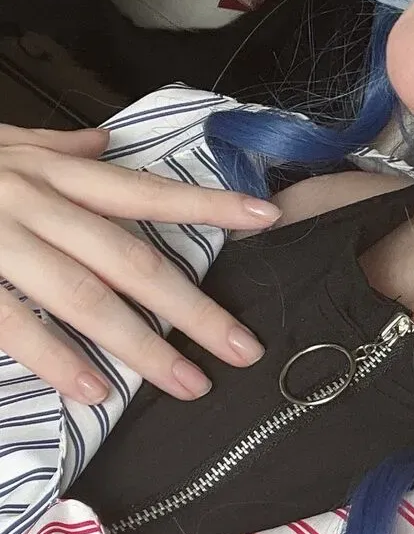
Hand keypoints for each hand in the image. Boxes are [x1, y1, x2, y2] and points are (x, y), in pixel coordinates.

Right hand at [0, 124, 281, 403]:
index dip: (208, 205)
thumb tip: (104, 142)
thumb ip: (55, 147)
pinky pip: (16, 325)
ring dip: (143, 347)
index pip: (145, 191)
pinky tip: (97, 391)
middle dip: (193, 308)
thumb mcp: (0, 144)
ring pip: (86, 297)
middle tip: (243, 348)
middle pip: (131, 260)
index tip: (266, 217)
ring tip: (190, 384)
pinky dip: (58, 360)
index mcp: (53, 173)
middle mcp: (36, 203)